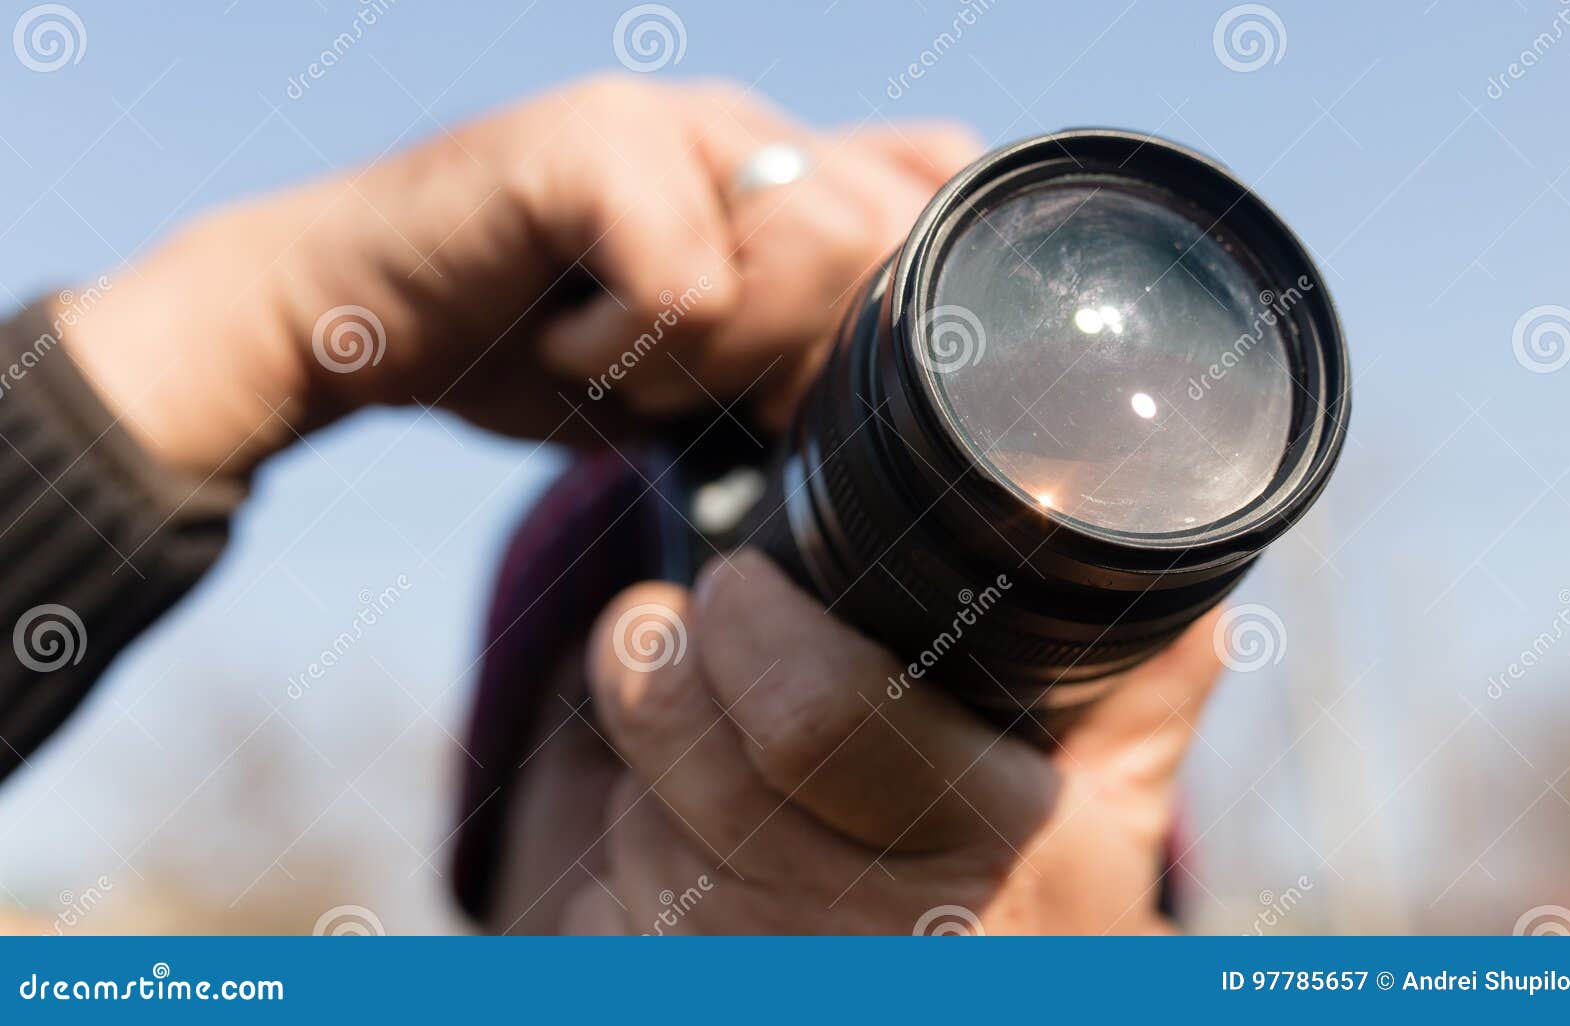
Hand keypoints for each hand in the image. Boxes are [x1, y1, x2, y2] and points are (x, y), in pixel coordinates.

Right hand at [58, 76, 979, 478]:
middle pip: (883, 236)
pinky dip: (627, 352)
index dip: (914, 295)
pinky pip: (692, 282)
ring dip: (711, 356)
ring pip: (807, 247)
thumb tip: (899, 401)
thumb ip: (791, 344)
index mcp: (775, 164)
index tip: (814, 382)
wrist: (350, 316)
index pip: (937, 176)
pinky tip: (563, 337)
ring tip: (622, 357)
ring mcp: (666, 118)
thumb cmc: (521, 346)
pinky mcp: (591, 141)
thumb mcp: (691, 365)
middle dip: (792, 354)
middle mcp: (735, 123)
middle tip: (687, 381)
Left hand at [493, 551, 1223, 934]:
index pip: (816, 715)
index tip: (742, 578)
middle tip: (670, 625)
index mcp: (974, 858)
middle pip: (682, 745)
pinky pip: (584, 901)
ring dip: (630, 753)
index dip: (753, 624)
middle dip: (655, 657)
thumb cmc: (1030, 944)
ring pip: (624, 816)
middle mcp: (848, 938)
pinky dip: (600, 845)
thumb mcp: (1107, 832)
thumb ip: (1137, 701)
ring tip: (686, 735)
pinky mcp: (651, 1001)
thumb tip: (1196, 582)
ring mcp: (739, 982)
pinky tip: (661, 836)